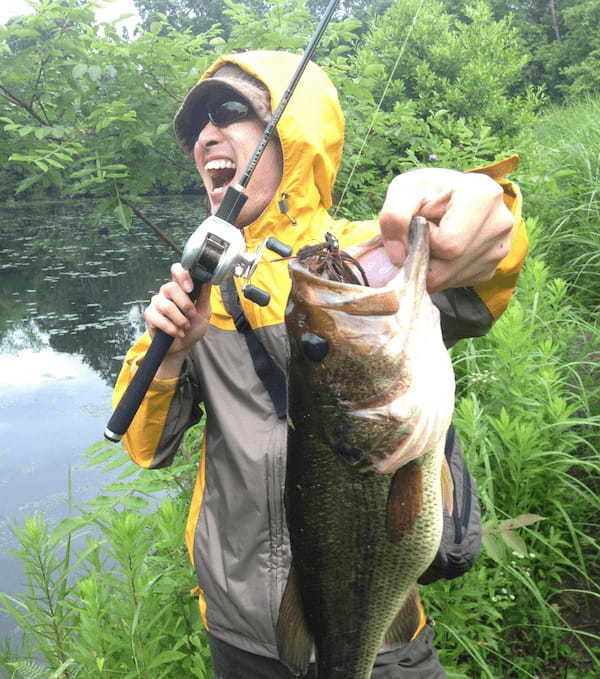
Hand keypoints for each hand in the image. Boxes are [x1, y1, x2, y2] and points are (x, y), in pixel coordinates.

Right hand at [144, 263, 210, 358]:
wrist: (184, 346)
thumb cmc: (194, 326)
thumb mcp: (204, 311)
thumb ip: (205, 295)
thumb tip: (208, 277)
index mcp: (181, 287)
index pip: (176, 270)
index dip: (181, 274)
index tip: (190, 288)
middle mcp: (166, 292)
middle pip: (170, 287)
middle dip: (185, 304)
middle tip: (192, 315)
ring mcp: (157, 303)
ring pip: (165, 305)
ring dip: (179, 319)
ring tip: (186, 327)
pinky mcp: (149, 315)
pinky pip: (158, 318)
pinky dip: (171, 328)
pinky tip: (178, 333)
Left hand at [378, 168, 514, 291]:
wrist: (446, 196)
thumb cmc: (425, 191)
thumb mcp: (403, 190)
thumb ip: (393, 217)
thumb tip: (398, 257)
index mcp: (484, 196)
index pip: (448, 244)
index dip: (425, 239)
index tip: (422, 222)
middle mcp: (501, 224)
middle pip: (448, 268)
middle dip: (425, 257)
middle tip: (424, 235)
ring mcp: (501, 248)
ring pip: (450, 279)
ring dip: (431, 266)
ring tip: (434, 240)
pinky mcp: (493, 267)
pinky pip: (457, 282)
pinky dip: (442, 272)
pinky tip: (444, 251)